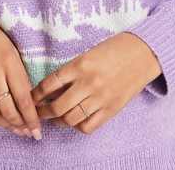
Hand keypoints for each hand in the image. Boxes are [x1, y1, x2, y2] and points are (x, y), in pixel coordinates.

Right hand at [0, 12, 41, 138]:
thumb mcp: (11, 49)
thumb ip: (19, 73)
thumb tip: (28, 101)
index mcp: (8, 61)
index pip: (23, 98)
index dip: (31, 118)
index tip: (37, 130)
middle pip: (8, 110)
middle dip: (20, 125)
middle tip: (27, 131)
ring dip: (5, 125)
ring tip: (13, 128)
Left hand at [30, 32, 161, 134]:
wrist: (143, 53)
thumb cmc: (115, 48)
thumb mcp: (89, 53)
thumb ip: (72, 70)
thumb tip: (53, 88)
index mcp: (81, 64)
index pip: (50, 83)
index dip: (37, 93)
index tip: (31, 97)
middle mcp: (89, 83)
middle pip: (58, 106)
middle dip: (43, 111)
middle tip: (38, 111)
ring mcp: (101, 98)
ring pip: (71, 119)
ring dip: (59, 120)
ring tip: (54, 117)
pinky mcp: (111, 109)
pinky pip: (88, 126)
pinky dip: (78, 126)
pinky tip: (75, 120)